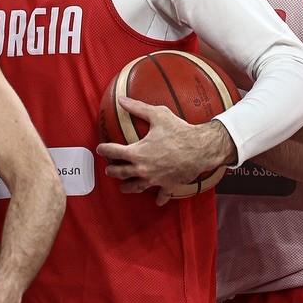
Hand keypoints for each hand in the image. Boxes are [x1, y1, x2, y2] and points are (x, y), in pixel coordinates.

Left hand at [96, 98, 235, 205]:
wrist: (201, 148)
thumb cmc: (179, 131)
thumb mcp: (157, 115)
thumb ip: (137, 107)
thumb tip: (121, 99)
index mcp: (137, 152)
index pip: (114, 152)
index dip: (105, 150)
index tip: (100, 149)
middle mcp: (143, 168)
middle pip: (121, 173)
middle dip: (113, 171)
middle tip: (108, 170)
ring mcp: (155, 179)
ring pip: (137, 187)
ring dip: (128, 187)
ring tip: (123, 187)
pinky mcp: (169, 185)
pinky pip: (162, 194)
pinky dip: (159, 198)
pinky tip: (157, 202)